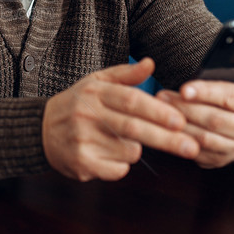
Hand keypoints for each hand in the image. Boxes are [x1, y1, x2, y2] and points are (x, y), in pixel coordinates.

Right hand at [42, 58, 199, 181]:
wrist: (41, 131)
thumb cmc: (76, 105)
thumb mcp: (96, 83)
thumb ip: (126, 75)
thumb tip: (151, 63)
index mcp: (94, 93)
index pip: (131, 101)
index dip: (157, 111)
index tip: (180, 121)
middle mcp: (87, 115)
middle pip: (133, 128)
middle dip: (166, 139)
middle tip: (191, 147)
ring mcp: (82, 140)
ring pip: (129, 151)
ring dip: (137, 149)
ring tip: (119, 141)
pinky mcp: (81, 163)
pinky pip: (117, 169)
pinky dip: (121, 165)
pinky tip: (107, 154)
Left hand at [157, 54, 233, 168]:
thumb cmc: (233, 100)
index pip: (229, 97)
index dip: (205, 93)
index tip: (184, 89)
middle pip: (214, 119)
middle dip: (185, 108)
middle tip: (162, 96)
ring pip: (205, 138)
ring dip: (180, 125)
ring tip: (162, 111)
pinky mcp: (222, 160)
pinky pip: (198, 153)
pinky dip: (182, 140)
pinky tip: (168, 129)